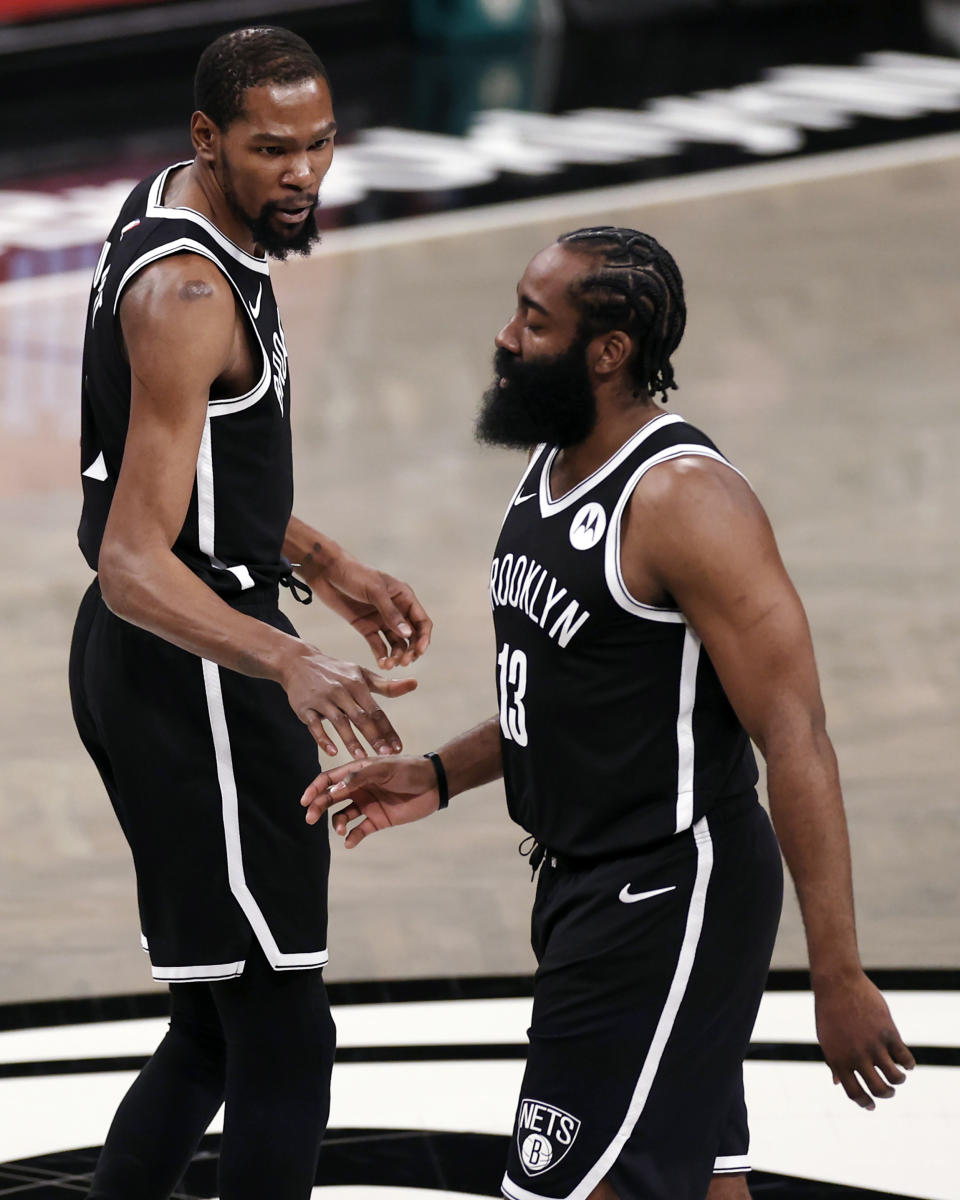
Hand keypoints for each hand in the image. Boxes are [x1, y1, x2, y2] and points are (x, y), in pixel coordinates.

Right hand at [281, 646, 416, 758]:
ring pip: (339, 722)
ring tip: (362, 757)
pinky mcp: (304, 707)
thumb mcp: (361, 674)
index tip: (398, 747)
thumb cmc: (336, 672)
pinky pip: (314, 725)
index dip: (387, 730)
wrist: (298, 662)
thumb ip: (386, 685)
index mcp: (357, 684)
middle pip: (360, 717)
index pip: (376, 711)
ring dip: (351, 740)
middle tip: (386, 755)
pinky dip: (323, 738)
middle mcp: (341, 691)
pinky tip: (332, 752)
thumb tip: (414, 684)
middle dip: (374, 737)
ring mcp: (322, 699)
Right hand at [300, 755, 438, 842]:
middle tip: (310, 818)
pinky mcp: (377, 820)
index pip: (329, 779)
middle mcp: (358, 788)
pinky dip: (352, 837)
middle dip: (318, 807)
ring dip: (337, 823)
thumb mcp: (384, 769)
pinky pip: (359, 830)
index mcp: (357, 771)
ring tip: (341, 829)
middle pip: (330, 798)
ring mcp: (367, 804)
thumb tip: (333, 790)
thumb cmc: (409, 770)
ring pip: (342, 816)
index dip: (314, 789)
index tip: (304, 801)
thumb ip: (358, 777)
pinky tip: (350, 842)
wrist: (434, 784)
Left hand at [304, 551, 431, 668]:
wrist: (327, 573)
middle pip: (411, 636)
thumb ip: (391, 613)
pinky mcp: (367, 627)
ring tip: (389, 665)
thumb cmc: (354, 574)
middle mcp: (396, 610)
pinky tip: (381, 664)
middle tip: (404, 662)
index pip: (421, 621)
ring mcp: (381, 620)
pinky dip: (381, 655)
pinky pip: (378, 645)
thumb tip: (408, 634)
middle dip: (410, 650)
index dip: (423, 638)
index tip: (419, 652)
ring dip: (396, 655)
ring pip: (396, 643)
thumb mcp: (375, 591)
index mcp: (404, 598)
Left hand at [814, 970, 914, 1109]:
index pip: (854, 1093)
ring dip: (899, 1081)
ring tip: (898, 1076)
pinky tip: (906, 1062)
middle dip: (886, 1094)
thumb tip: (838, 1084)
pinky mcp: (888, 1032)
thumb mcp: (826, 1039)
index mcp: (838, 1060)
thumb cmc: (829, 1011)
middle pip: (878, 1089)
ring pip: (895, 1077)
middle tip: (888, 1091)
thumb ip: (833, 1062)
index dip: (865, 1103)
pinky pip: (905, 1057)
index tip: (872, 1105)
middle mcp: (856, 1056)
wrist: (837, 983)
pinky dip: (908, 1064)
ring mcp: (873, 1044)